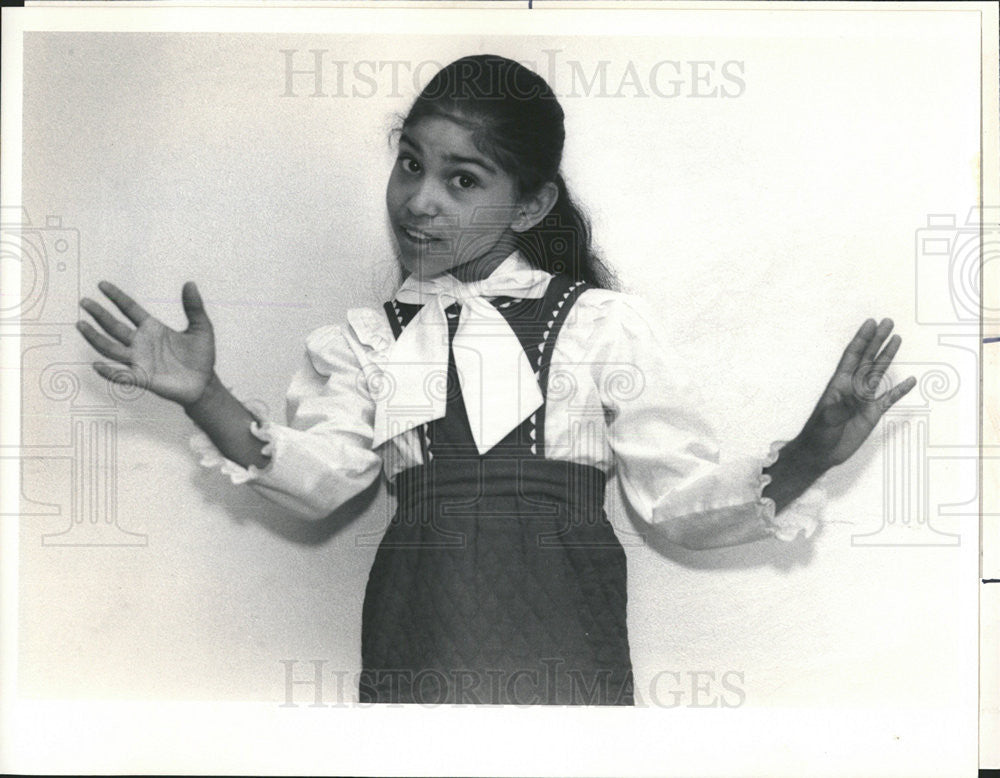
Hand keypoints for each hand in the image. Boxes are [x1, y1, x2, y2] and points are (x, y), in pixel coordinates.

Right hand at [77, 281, 215, 406]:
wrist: (204, 383)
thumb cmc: (202, 356)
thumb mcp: (201, 327)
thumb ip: (194, 306)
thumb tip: (190, 283)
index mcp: (153, 328)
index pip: (130, 309)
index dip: (116, 297)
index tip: (102, 285)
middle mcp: (142, 343)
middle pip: (115, 326)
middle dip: (99, 314)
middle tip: (84, 301)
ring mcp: (140, 360)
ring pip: (111, 348)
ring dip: (96, 337)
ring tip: (81, 325)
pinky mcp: (143, 378)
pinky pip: (122, 375)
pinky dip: (109, 372)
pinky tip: (97, 365)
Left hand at [794, 318, 915, 472]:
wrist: (820, 453)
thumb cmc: (818, 434)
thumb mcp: (827, 419)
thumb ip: (842, 405)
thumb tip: (857, 392)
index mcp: (839, 384)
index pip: (852, 356)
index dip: (861, 339)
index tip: (870, 323)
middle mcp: (853, 387)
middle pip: (867, 358)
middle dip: (877, 339)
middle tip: (888, 322)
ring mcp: (863, 399)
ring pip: (879, 372)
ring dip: (887, 355)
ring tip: (897, 338)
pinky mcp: (871, 414)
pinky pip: (889, 398)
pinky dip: (900, 390)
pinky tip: (910, 380)